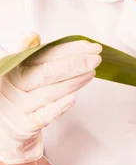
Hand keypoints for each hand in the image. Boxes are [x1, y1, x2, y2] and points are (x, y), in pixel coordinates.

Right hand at [0, 33, 101, 164]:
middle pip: (46, 72)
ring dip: (75, 81)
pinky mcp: (24, 125)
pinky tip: (73, 98)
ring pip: (50, 92)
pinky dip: (59, 107)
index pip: (42, 55)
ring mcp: (18, 106)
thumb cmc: (17, 93)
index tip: (85, 45)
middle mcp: (12, 85)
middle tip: (96, 56)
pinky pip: (43, 116)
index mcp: (11, 67)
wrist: (5, 128)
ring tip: (92, 72)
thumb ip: (29, 53)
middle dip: (75, 63)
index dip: (66, 49)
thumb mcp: (19, 70)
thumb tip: (32, 36)